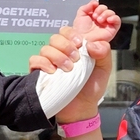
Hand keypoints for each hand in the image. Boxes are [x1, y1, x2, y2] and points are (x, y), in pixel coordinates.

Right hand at [29, 1, 119, 122]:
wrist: (82, 109)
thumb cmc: (92, 88)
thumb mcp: (104, 68)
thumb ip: (103, 52)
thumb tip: (90, 43)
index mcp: (75, 48)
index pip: (69, 30)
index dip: (72, 32)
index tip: (79, 42)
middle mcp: (61, 52)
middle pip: (56, 36)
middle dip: (66, 45)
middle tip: (76, 58)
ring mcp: (49, 62)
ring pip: (46, 47)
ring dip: (58, 56)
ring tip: (68, 69)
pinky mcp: (40, 72)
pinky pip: (35, 60)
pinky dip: (44, 63)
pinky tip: (54, 72)